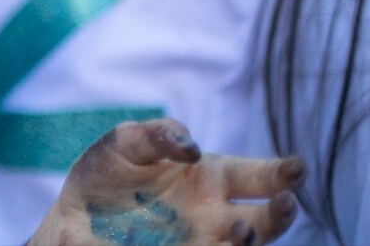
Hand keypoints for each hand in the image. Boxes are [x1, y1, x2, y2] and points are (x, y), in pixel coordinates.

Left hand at [29, 119, 303, 245]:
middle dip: (280, 213)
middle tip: (287, 201)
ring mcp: (202, 241)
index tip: (297, 168)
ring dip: (246, 241)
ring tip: (241, 228)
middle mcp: (216, 214)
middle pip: (264, 218)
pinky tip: (215, 242)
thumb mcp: (125, 142)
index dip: (282, 172)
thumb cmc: (107, 173)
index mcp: (212, 178)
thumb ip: (158, 134)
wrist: (73, 215)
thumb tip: (192, 148)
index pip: (259, 176)